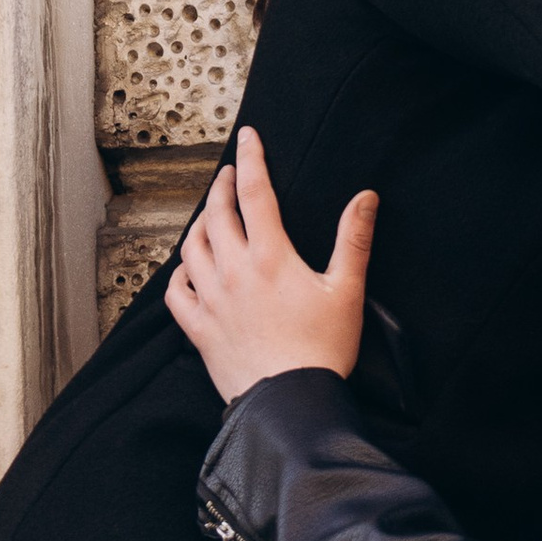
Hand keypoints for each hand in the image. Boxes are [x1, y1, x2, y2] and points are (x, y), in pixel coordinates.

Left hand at [167, 129, 376, 404]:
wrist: (289, 404)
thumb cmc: (323, 349)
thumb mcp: (347, 290)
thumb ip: (354, 239)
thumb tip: (365, 197)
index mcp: (270, 257)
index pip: (257, 193)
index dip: (253, 158)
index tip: (248, 136)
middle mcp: (233, 272)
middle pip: (217, 214)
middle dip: (222, 186)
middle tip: (229, 173)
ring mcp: (211, 301)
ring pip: (191, 248)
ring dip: (199, 224)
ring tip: (210, 215)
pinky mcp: (199, 329)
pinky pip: (176, 294)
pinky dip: (179, 276)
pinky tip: (188, 271)